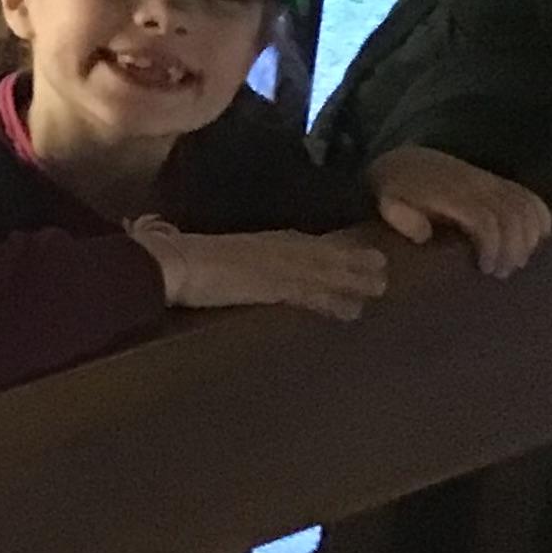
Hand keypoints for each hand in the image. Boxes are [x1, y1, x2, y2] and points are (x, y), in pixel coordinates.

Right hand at [129, 218, 388, 320]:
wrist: (169, 263)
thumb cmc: (174, 257)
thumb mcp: (204, 254)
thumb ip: (215, 256)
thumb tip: (203, 253)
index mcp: (257, 241)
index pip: (300, 243)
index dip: (327, 248)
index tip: (349, 251)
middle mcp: (273, 248)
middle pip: (321, 253)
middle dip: (351, 260)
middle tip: (382, 267)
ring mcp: (276, 266)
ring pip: (325, 271)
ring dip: (354, 279)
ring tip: (381, 286)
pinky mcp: (275, 286)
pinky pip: (313, 294)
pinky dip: (334, 301)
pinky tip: (353, 312)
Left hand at [370, 147, 551, 276]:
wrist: (405, 161)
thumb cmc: (396, 190)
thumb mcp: (388, 202)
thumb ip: (401, 217)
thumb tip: (423, 235)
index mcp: (450, 194)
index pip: (484, 220)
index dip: (492, 246)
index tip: (487, 269)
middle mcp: (476, 186)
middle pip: (510, 216)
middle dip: (513, 248)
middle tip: (505, 273)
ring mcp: (488, 181)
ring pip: (523, 206)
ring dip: (529, 235)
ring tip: (520, 260)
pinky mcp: (496, 181)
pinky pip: (526, 193)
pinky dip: (540, 213)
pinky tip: (542, 234)